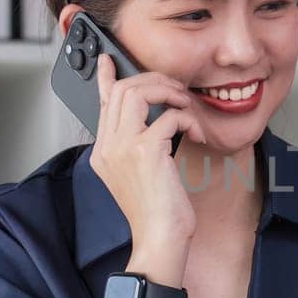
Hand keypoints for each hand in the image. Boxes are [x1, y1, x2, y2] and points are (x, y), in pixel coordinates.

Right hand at [90, 53, 206, 255]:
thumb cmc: (156, 211)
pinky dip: (187, 119)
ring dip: (169, 93)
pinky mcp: (144, 151)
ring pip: (138, 93)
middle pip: (122, 90)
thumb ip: (139, 144)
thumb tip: (157, 119)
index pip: (102, 103)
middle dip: (154, 81)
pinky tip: (196, 133)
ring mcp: (122, 147)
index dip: (106, 77)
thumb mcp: (141, 174)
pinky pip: (168, 116)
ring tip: (186, 107)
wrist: (159, 238)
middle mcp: (107, 146)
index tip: (109, 59)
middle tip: (176, 90)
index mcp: (103, 151)